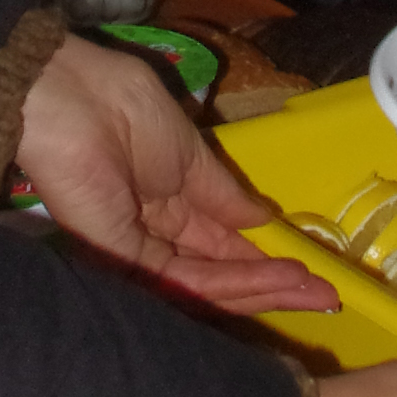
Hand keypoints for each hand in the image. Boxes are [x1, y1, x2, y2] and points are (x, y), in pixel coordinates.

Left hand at [15, 33, 337, 316]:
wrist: (71, 99)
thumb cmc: (124, 107)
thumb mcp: (191, 153)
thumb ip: (224, 194)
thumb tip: (262, 220)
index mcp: (168, 200)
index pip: (221, 243)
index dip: (265, 260)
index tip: (312, 273)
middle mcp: (156, 232)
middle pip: (220, 273)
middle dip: (274, 285)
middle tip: (325, 297)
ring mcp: (139, 250)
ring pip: (208, 284)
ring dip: (263, 289)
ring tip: (312, 294)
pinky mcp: (124, 260)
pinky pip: (184, 282)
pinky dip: (232, 284)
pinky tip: (273, 283)